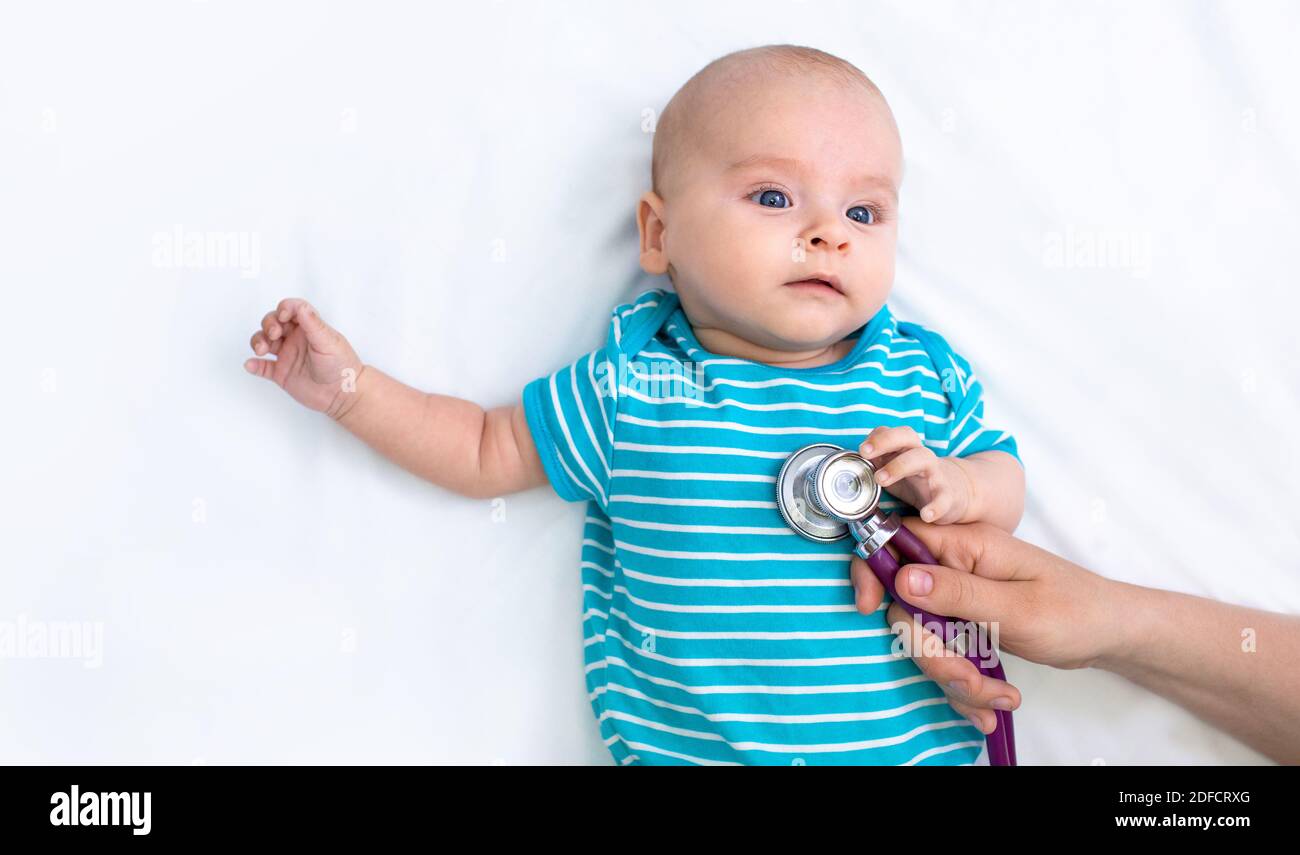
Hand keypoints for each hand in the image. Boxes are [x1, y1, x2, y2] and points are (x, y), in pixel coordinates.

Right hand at [244, 298, 364, 418]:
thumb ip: (312, 323)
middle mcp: (296, 339)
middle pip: (273, 322)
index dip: (284, 308)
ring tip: (261, 350)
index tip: (283, 316)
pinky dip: (254, 365)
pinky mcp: (281, 373)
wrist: (343, 394)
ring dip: (258, 341)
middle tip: (274, 334)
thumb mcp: (328, 341)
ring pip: (264, 342)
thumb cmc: (342, 365)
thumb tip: (299, 306)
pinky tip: (251, 364)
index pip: (292, 310)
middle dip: (268, 324)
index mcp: (309, 327)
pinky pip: (262, 367)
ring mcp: (287, 355)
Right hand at [851, 519, 1116, 732]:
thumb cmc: (1076, 611)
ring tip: (997, 699)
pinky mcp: (968, 622)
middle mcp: (957, 566)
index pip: (895, 541)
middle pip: (905, 605)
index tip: (869, 608)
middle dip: (930, 651)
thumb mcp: (1015, 607)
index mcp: (966, 546)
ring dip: (953, 677)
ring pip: (925, 637)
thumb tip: (900, 577)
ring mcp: (962, 596)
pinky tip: (994, 702)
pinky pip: (947, 653)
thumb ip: (956, 592)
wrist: (1111, 634)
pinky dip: (965, 684)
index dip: (872, 571)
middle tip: (966, 678)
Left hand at [858, 426, 971, 522]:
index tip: (861, 449)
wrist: (957, 491)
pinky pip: (943, 498)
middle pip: (908, 437)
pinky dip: (936, 506)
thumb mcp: (894, 467)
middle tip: (866, 454)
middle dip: (885, 442)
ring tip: (881, 480)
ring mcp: (935, 474)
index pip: (892, 433)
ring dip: (900, 466)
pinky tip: (926, 515)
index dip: (877, 436)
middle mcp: (921, 456)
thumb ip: (876, 463)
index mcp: (906, 450)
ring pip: (923, 459)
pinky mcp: (947, 495)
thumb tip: (851, 465)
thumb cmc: (917, 478)